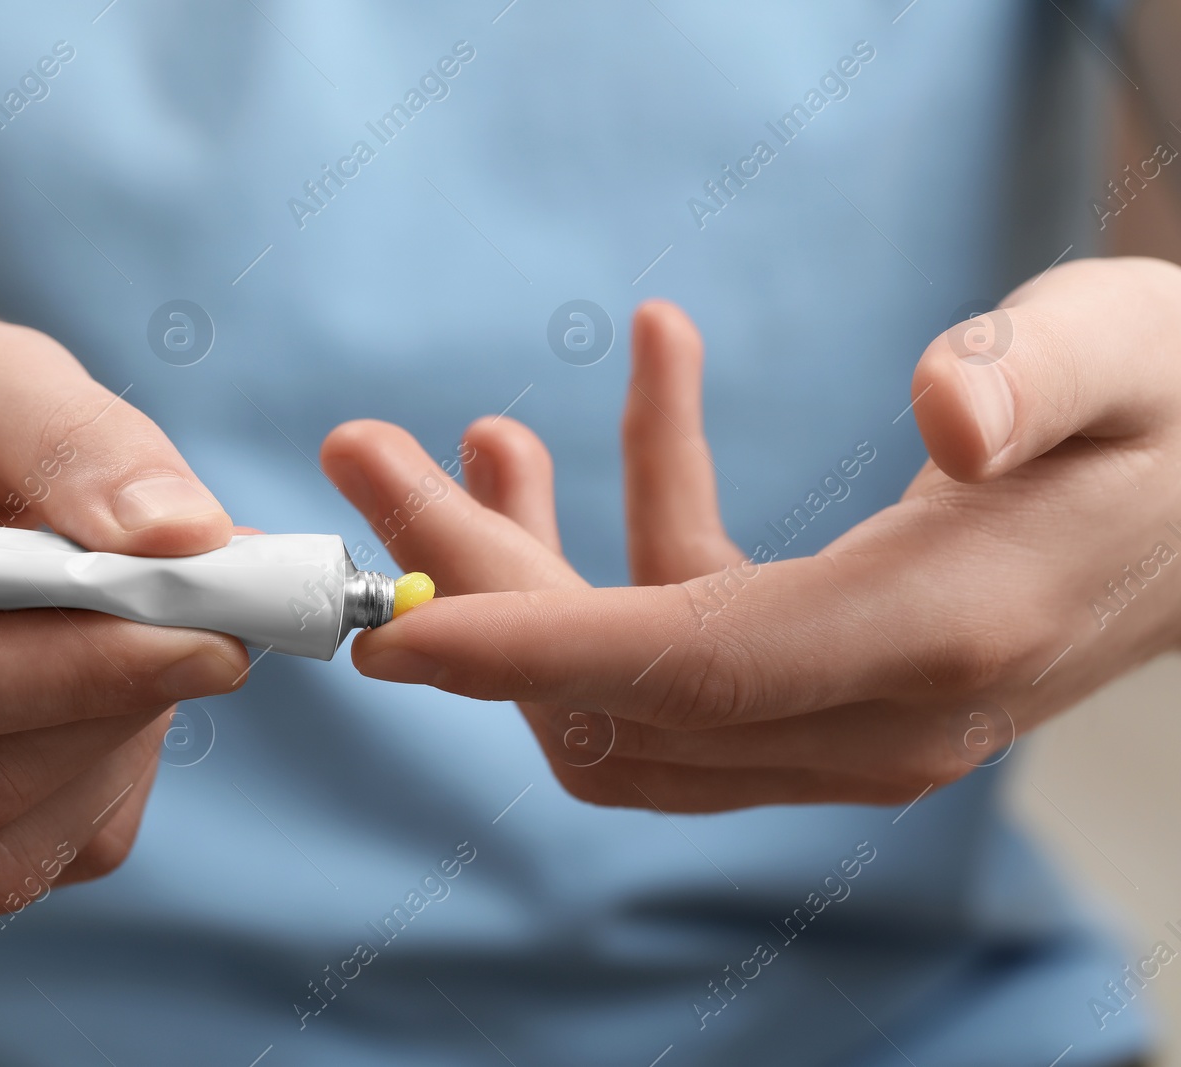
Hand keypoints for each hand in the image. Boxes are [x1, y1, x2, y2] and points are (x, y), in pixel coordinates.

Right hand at [0, 283, 246, 911]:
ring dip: (108, 760)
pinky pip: (1, 868)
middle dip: (116, 713)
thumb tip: (187, 536)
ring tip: (154, 656)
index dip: (79, 672)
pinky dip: (85, 796)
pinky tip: (104, 705)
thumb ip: (79, 442)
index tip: (215, 634)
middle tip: (224, 637)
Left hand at [321, 258, 1180, 811]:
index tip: (394, 628)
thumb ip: (1038, 377)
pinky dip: (638, 532)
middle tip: (371, 454)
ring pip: (628, 684)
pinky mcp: (826, 688)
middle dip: (478, 582)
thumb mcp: (1131, 354)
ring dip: (531, 569)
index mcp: (935, 639)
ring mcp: (844, 720)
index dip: (530, 656)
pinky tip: (646, 391)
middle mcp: (876, 715)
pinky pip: (688, 634)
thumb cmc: (1175, 415)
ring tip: (475, 435)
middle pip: (617, 687)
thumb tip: (945, 411)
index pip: (691, 672)